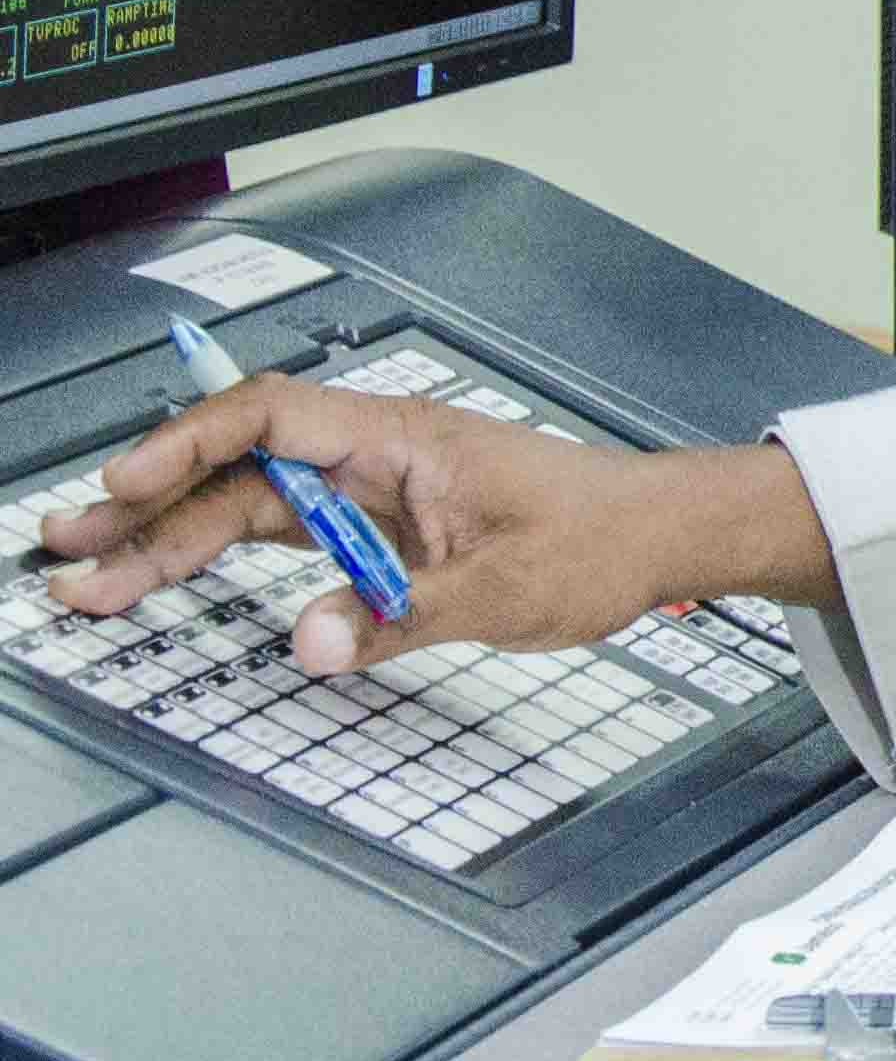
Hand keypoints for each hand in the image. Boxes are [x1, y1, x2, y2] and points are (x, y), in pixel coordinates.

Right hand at [36, 380, 833, 677]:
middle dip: (150, 509)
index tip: (127, 484)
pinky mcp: (380, 529)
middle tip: (69, 553)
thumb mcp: (507, 590)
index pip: (274, 418)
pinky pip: (286, 535)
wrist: (661, 537)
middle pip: (241, 471)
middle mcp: (377, 456)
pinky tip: (169, 579)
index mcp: (403, 440)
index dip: (191, 444)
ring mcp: (374, 493)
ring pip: (250, 506)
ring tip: (92, 580)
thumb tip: (313, 643)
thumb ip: (404, 616)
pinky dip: (226, 557)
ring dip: (172, 541)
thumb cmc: (603, 538)